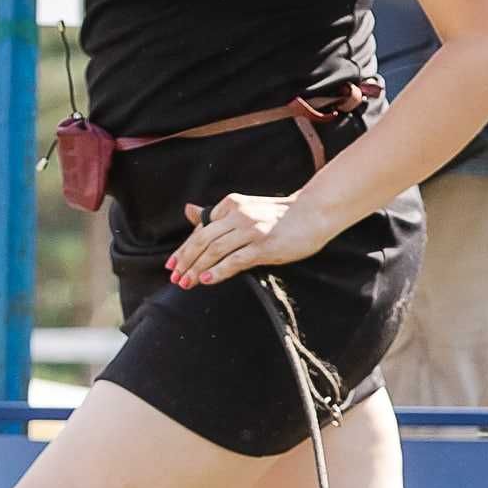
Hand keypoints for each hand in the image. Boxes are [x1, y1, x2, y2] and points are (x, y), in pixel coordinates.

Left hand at [166, 194, 330, 287]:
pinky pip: (235, 260)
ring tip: (186, 283)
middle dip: (185, 260)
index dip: (184, 248)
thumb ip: (217, 214)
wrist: (315, 213)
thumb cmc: (281, 215)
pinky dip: (219, 271)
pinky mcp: (265, 245)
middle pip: (202, 240)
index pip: (200, 229)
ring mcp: (251, 230)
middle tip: (174, 277)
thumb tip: (188, 211)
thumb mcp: (246, 209)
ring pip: (215, 251)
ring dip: (197, 268)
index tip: (172, 264)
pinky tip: (207, 280)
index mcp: (231, 204)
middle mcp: (238, 215)